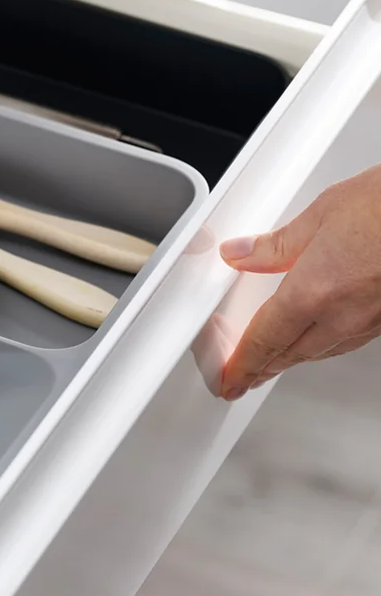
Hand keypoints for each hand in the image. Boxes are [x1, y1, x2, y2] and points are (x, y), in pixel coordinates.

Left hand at [218, 166, 380, 398]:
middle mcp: (342, 314)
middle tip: (242, 378)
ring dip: (292, 358)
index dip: (241, 365)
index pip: (263, 341)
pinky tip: (318, 339)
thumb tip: (240, 255)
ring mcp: (370, 320)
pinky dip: (323, 345)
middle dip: (262, 368)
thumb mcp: (320, 215)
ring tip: (272, 362)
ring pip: (320, 351)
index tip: (229, 380)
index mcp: (313, 292)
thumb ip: (275, 245)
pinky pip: (348, 341)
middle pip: (290, 353)